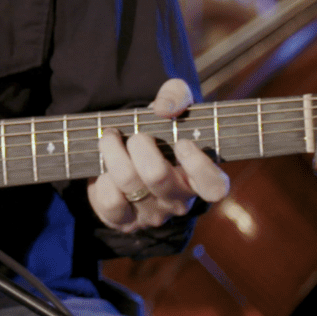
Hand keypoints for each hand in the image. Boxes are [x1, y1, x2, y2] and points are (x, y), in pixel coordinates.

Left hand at [88, 79, 229, 231]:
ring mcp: (151, 214)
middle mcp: (178, 201)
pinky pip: (109, 200)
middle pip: (157, 175)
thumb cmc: (160, 132)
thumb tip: (164, 109)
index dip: (198, 165)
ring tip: (110, 138)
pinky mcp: (124, 221)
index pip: (214, 187)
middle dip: (140, 145)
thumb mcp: (174, 106)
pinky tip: (104, 167)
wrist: (129, 158)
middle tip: (137, 135)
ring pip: (128, 182)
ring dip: (113, 151)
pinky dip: (101, 178)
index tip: (182, 143)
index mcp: (199, 178)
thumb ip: (176, 95)